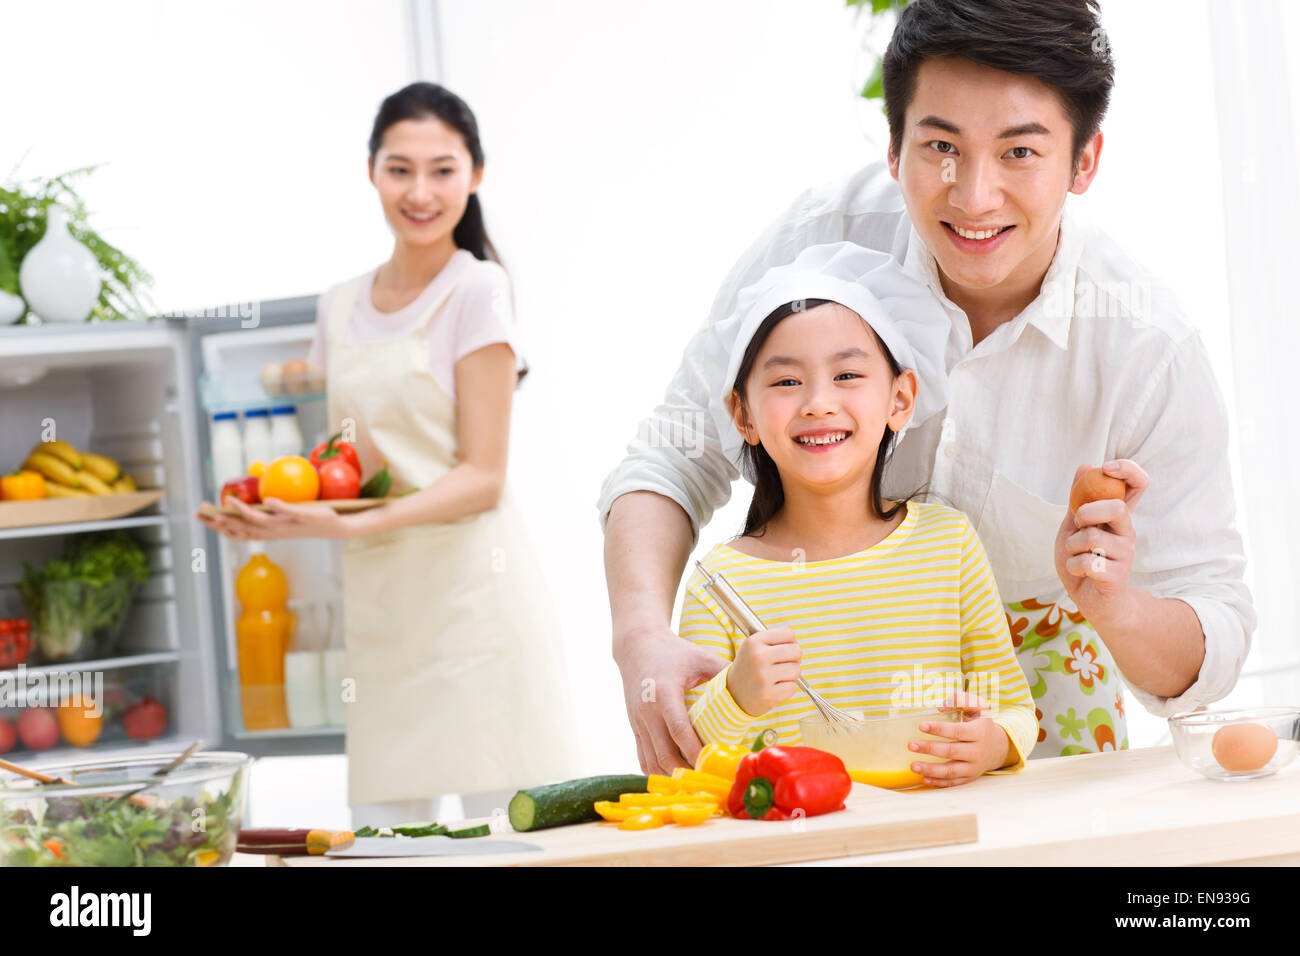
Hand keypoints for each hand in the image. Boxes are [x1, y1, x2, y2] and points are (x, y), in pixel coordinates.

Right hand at [196, 497, 347, 540]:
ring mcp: (289, 525)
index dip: (218, 526)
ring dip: (245, 514)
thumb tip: (251, 495)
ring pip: (263, 522)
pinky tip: (267, 500)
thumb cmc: (307, 520)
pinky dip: (278, 508)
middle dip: (223, 522)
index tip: (200, 516)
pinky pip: (289, 512)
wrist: (335, 526)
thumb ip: (268, 509)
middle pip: (243, 529)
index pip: (238, 532)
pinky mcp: (304, 517)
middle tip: (204, 512)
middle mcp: (275, 531)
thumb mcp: (284, 516)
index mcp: (268, 532)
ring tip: (229, 503)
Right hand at [615, 624, 725, 773]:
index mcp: (664, 693)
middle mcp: (647, 711)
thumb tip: (753, 689)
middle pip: (664, 754)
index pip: (679, 730)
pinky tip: (676, 774)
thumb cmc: (672, 652)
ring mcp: (638, 722)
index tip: (713, 765)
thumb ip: (724, 672)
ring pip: (652, 762)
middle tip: (709, 779)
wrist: (637, 647)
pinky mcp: (634, 728)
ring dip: (672, 775)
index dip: (695, 752)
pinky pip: (643, 758)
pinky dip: (659, 771)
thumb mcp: (700, 658)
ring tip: (695, 780)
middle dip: (686, 771)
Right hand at [726, 626, 800, 718]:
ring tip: (777, 677)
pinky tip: (774, 688)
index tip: (784, 650)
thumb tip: (796, 643)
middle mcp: (758, 656)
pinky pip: (793, 686)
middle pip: (796, 651)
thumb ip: (773, 640)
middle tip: (782, 665)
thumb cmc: (749, 668)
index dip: (790, 642)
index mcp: (754, 641)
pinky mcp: (769, 694)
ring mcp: (763, 676)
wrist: (733, 694)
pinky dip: (787, 688)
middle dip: (794, 659)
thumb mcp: (752, 647)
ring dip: (791, 675)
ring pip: (796, 669)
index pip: (789, 634)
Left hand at [908, 691, 1011, 787]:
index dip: (939, 729)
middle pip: (951, 751)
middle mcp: (977, 751)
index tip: (921, 726)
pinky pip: (953, 783)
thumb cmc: (981, 724)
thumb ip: (960, 700)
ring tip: (913, 766)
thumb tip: (941, 707)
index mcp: (979, 732)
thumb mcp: (978, 707)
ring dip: (930, 770)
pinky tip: (923, 778)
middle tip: (911, 745)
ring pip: (951, 771)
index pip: (957, 731)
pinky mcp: (969, 778)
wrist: (998, 747)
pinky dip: (938, 782)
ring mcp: (973, 767)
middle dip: (929, 748)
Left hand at [1054, 459, 1147, 629]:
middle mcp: (1127, 532)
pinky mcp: (1117, 575)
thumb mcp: (1072, 527)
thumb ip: (1077, 500)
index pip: (1138, 484)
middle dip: (1087, 512)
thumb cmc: (1082, 561)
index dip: (1127, 469)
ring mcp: (1125, 554)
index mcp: (1117, 517)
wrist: (1091, 602)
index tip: (1108, 467)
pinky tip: (1080, 572)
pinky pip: (1087, 562)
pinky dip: (1073, 566)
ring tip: (1075, 556)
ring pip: (1092, 536)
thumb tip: (1084, 466)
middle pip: (1117, 508)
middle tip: (1077, 525)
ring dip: (1071, 546)